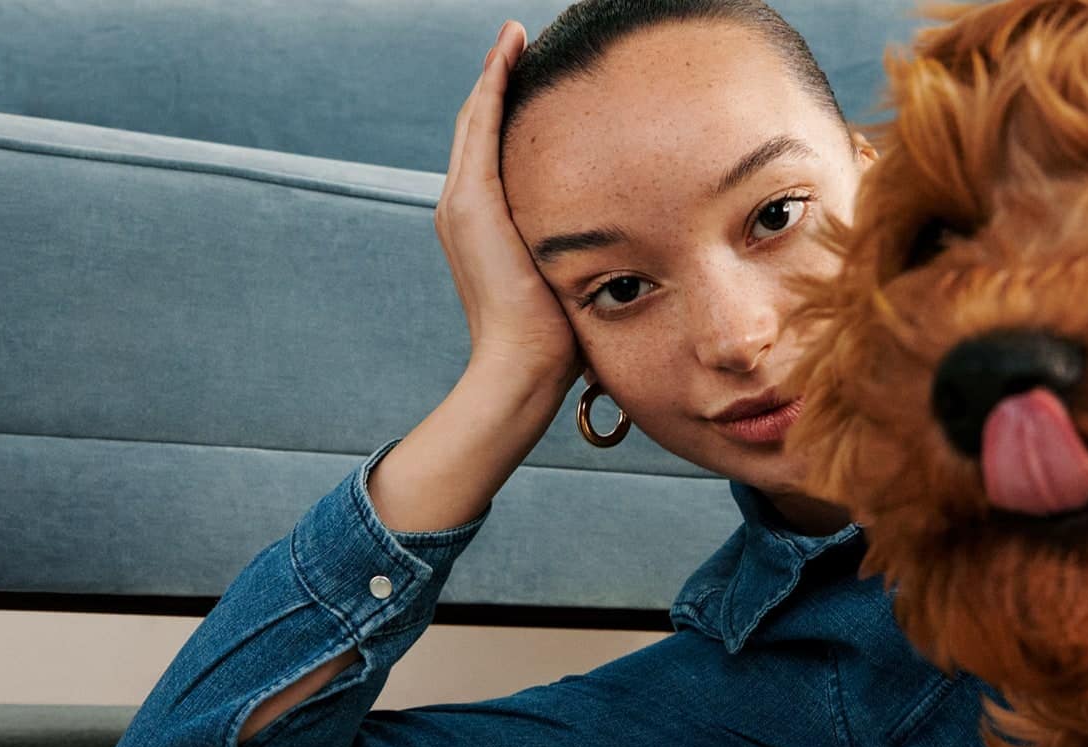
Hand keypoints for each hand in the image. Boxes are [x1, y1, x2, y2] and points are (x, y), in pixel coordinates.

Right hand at [436, 20, 584, 388]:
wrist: (524, 367)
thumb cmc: (557, 339)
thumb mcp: (570, 280)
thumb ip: (580, 252)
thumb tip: (625, 246)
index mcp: (484, 226)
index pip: (493, 152)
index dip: (507, 110)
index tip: (531, 77)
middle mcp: (463, 208)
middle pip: (478, 126)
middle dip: (497, 81)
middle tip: (518, 42)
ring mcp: (461, 204)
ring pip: (476, 119)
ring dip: (493, 74)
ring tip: (513, 38)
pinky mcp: (471, 204)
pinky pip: (480, 127)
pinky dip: (491, 86)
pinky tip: (509, 54)